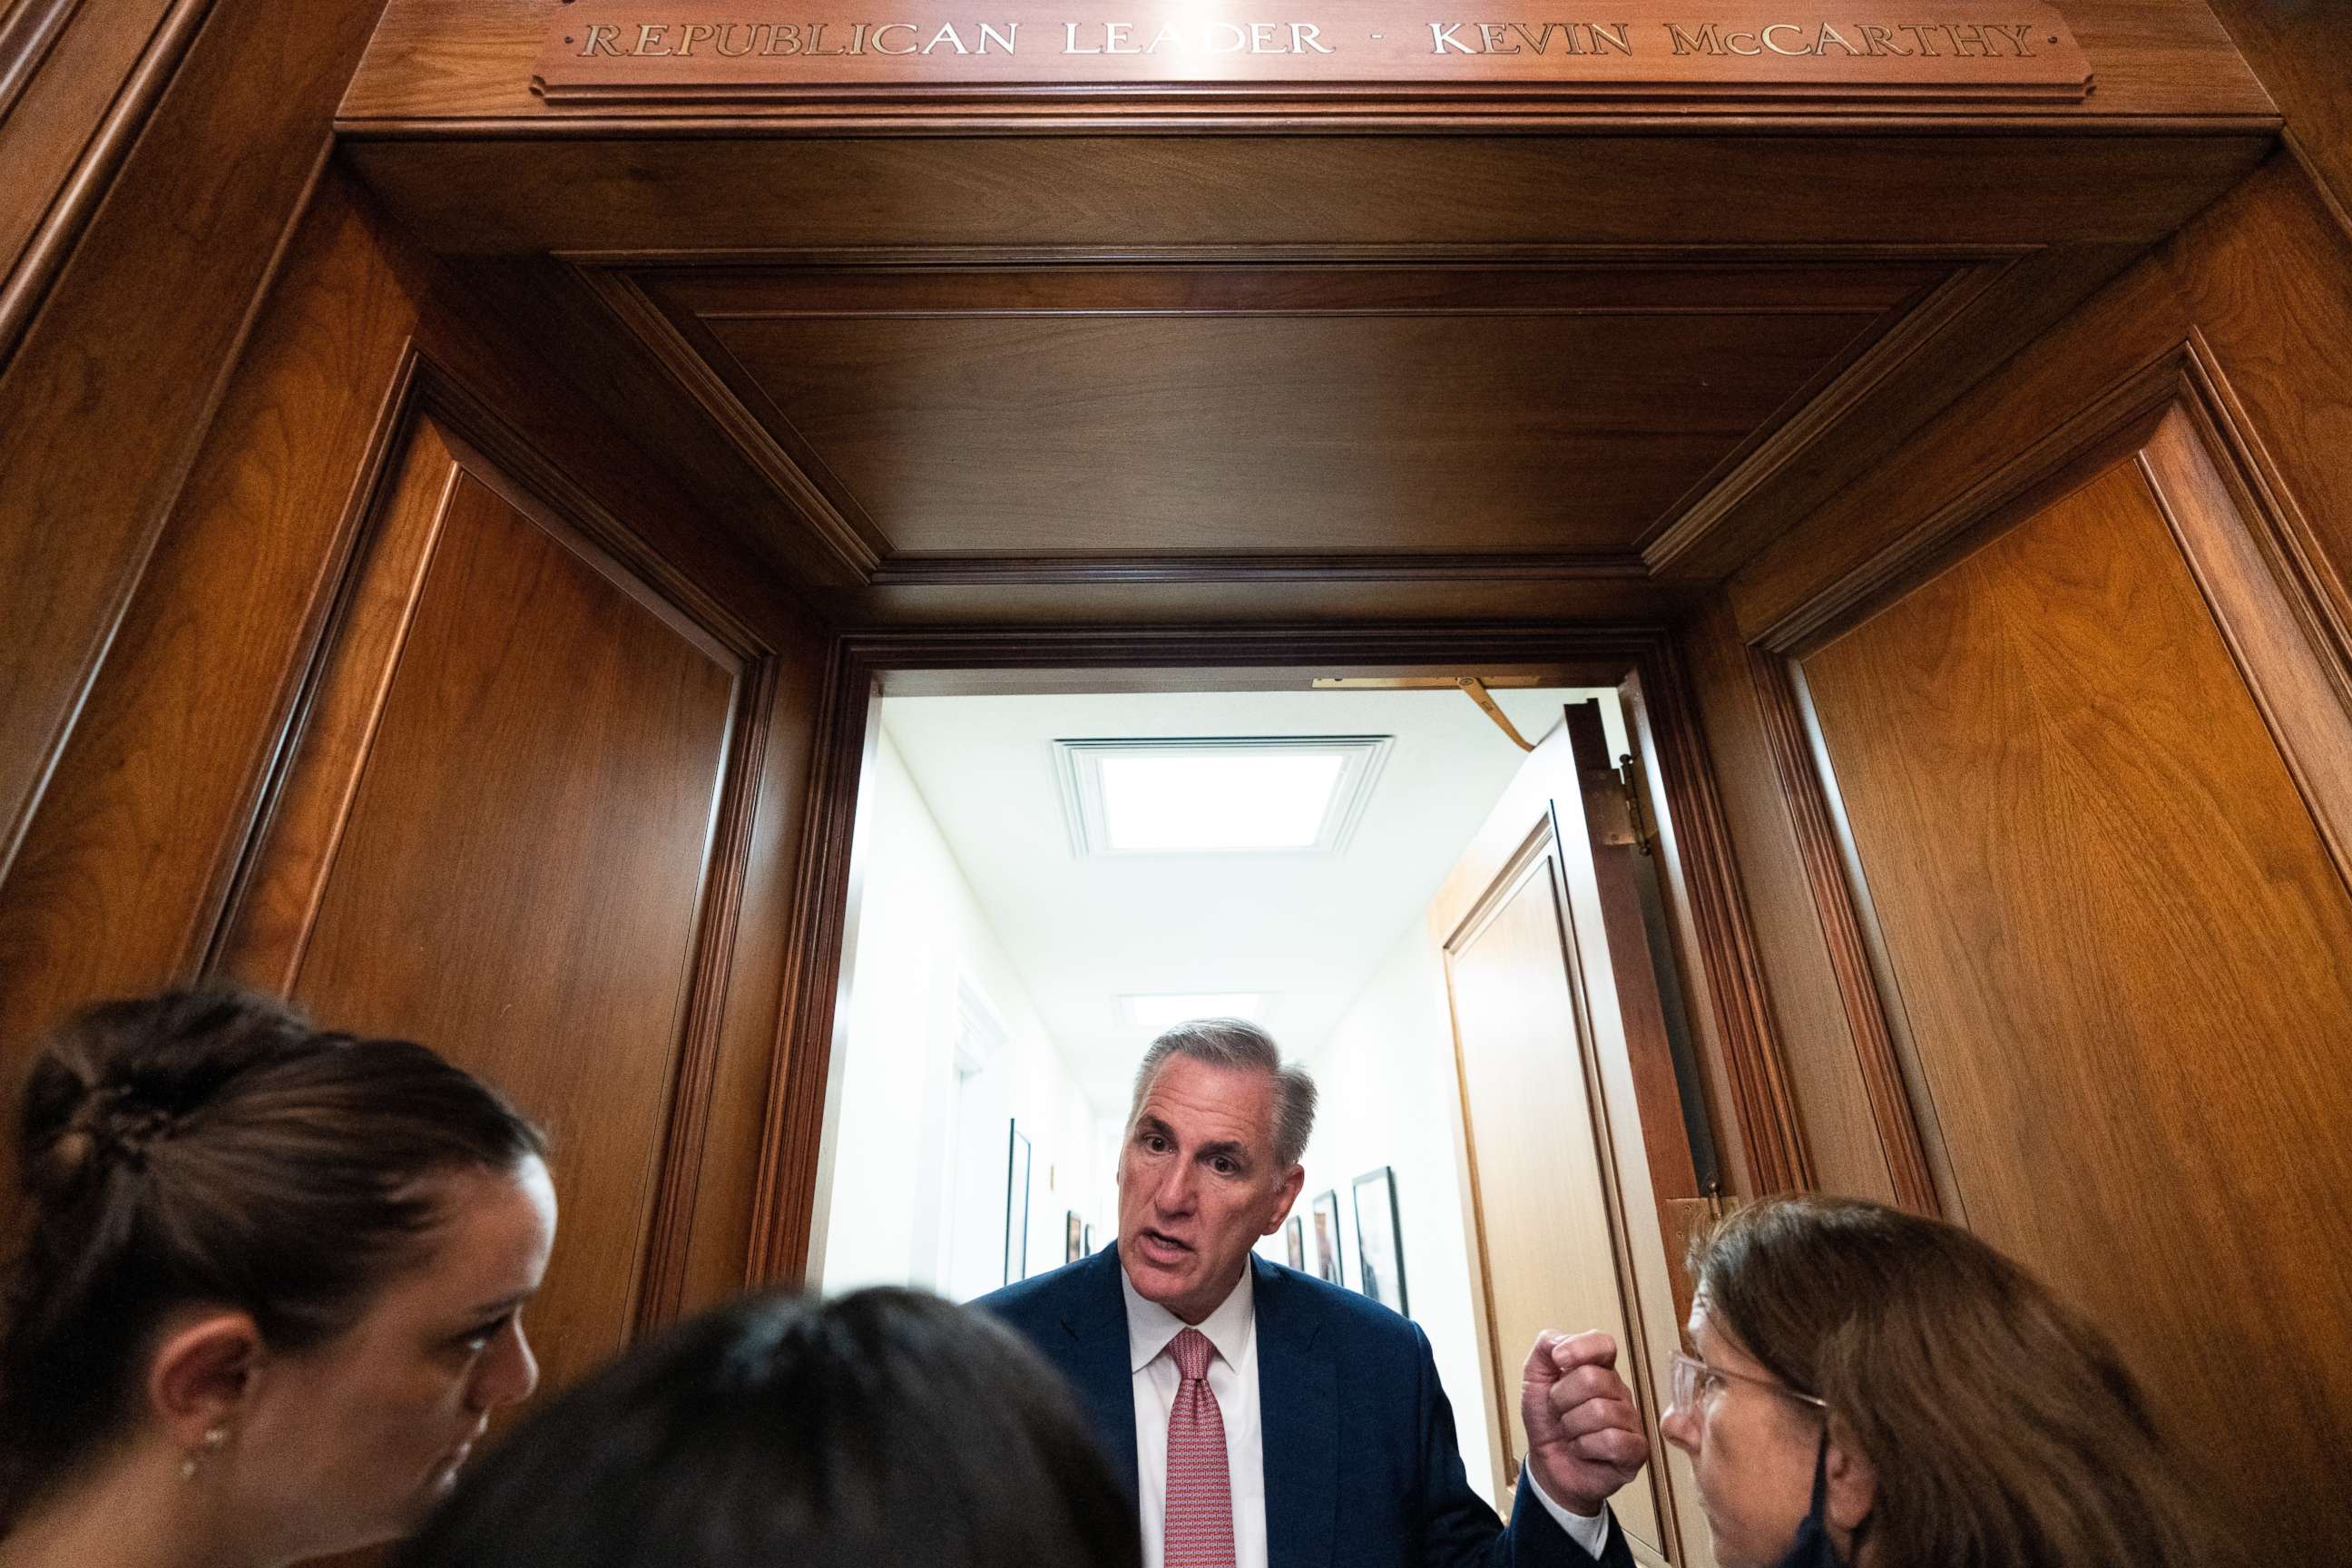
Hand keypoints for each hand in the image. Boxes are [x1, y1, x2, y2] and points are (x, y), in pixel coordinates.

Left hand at [1520, 1329, 1648, 1516]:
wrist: (1547, 1466)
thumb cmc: (1547, 1421)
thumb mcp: (1535, 1378)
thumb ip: (1545, 1348)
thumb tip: (1561, 1345)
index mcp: (1599, 1369)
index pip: (1603, 1344)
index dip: (1579, 1349)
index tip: (1559, 1361)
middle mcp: (1619, 1392)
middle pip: (1593, 1378)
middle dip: (1562, 1398)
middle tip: (1560, 1412)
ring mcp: (1630, 1421)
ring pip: (1600, 1411)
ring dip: (1571, 1426)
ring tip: (1571, 1433)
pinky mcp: (1635, 1451)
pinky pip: (1612, 1440)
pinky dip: (1585, 1446)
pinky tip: (1583, 1449)